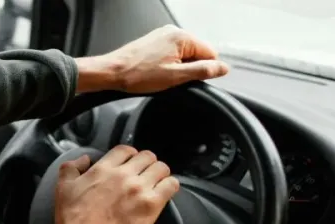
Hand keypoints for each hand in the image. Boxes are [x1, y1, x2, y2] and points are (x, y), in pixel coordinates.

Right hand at [51, 145, 178, 223]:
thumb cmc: (75, 220)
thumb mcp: (63, 188)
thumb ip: (71, 168)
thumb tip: (84, 159)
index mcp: (104, 169)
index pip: (125, 150)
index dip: (130, 155)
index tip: (130, 162)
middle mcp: (124, 174)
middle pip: (147, 156)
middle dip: (146, 163)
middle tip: (144, 173)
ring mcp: (139, 188)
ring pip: (161, 168)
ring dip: (159, 173)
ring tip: (156, 182)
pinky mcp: (152, 204)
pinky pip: (171, 185)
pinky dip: (170, 186)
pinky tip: (164, 192)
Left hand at [75, 25, 228, 92]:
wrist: (112, 72)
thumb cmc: (138, 74)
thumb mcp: (175, 77)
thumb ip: (202, 71)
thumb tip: (223, 68)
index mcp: (182, 37)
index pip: (210, 54)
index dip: (203, 71)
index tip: (189, 79)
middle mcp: (173, 32)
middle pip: (197, 54)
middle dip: (189, 69)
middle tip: (171, 79)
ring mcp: (163, 36)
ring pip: (184, 56)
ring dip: (177, 68)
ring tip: (160, 76)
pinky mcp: (154, 42)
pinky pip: (171, 55)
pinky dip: (167, 65)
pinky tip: (154, 72)